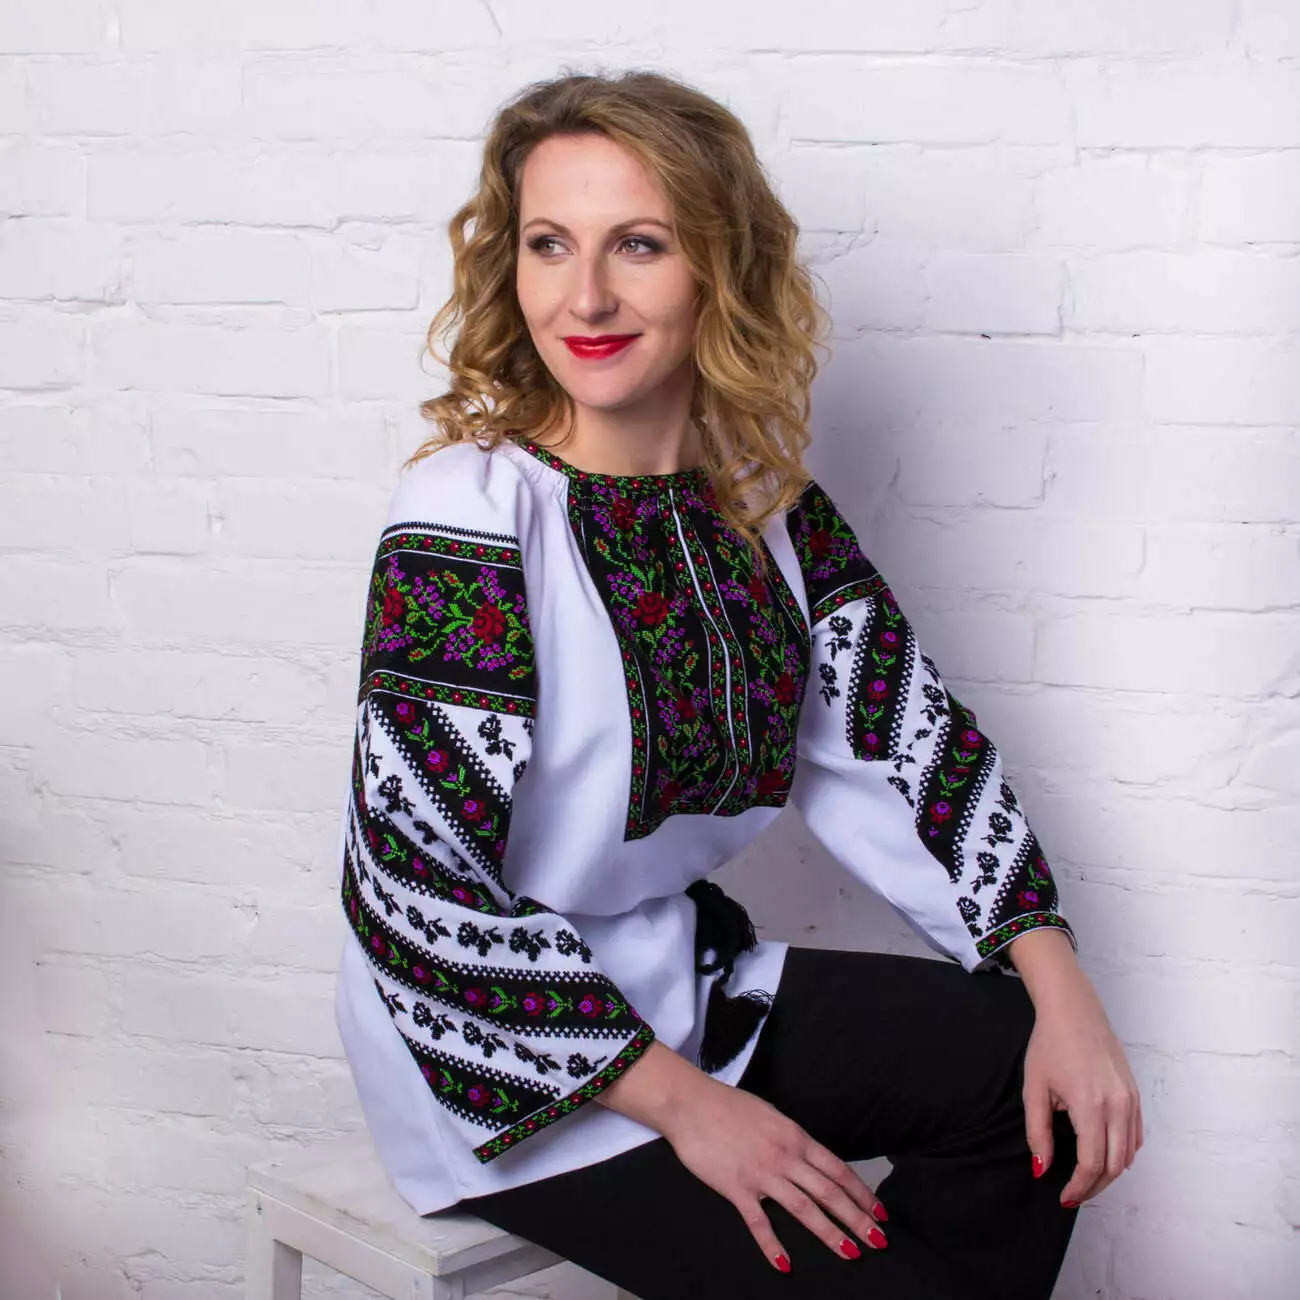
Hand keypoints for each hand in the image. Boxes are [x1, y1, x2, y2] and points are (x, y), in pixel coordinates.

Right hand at [661, 1075, 888, 1271]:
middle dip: (857, 1219)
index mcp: (796, 1137)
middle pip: (829, 1192)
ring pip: (804, 1209)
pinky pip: (759, 1223)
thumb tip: (810, 1158)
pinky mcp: (737, 1189)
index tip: (879, 1213)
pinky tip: (785, 1265)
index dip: (861, 1194)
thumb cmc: (730, 1106)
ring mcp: (762, 1174)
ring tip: (850, 1253)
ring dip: (829, 1234)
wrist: (691, 1104)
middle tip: (878, 1241)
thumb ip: (792, 1139)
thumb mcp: (772, 1115)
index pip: (838, 1170)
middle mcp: (785, 1157)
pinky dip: (772, 1246)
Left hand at [1022, 974, 1143, 1206]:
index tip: (1064, 1196)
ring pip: (1129, 1154)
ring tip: (1086, 1178)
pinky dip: (1123, 1153)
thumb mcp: (1034, 1088)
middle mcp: (1118, 1106)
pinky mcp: (1134, 1093)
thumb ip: (1038, 1132)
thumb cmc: (1049, 1044)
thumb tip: (1042, 1168)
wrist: (1073, 1008)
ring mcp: (1130, 1100)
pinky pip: (1135, 1135)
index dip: (1078, 1186)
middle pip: (1115, 1166)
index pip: (1092, 1163)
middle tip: (1075, 1194)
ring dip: (1110, 1172)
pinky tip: (1105, 1154)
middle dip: (1095, 1186)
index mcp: (1091, 1106)